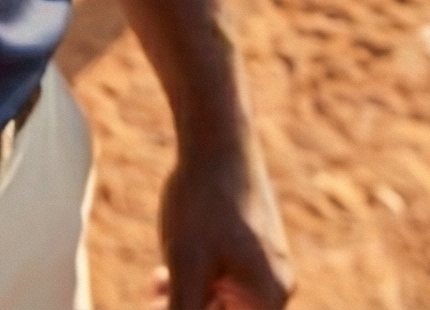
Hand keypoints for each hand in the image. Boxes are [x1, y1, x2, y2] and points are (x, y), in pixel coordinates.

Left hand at [150, 141, 293, 308]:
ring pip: (221, 302)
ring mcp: (265, 265)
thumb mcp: (185, 265)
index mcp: (268, 300)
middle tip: (154, 297)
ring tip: (157, 284)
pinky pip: (223, 280)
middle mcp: (276, 287)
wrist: (216, 137)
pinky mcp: (251, 247)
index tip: (163, 303)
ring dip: (187, 300)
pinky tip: (164, 273)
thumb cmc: (203, 201)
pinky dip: (195, 282)